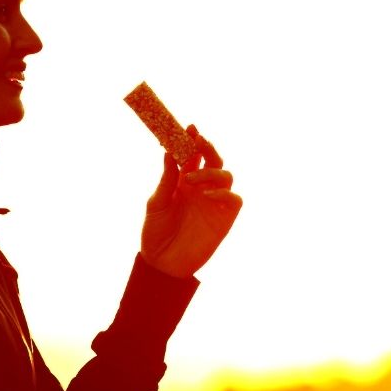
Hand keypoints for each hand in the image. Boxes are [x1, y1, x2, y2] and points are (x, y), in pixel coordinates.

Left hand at [140, 125, 242, 277]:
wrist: (162, 263)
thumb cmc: (155, 233)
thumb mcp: (156, 203)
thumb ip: (166, 180)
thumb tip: (168, 153)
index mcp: (184, 182)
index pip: (192, 156)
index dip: (192, 141)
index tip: (189, 127)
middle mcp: (201, 189)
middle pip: (213, 160)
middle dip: (208, 147)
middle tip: (198, 140)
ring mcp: (214, 203)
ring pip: (226, 175)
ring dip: (211, 172)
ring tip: (191, 179)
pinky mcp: (224, 219)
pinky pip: (234, 199)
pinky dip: (224, 193)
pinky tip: (207, 195)